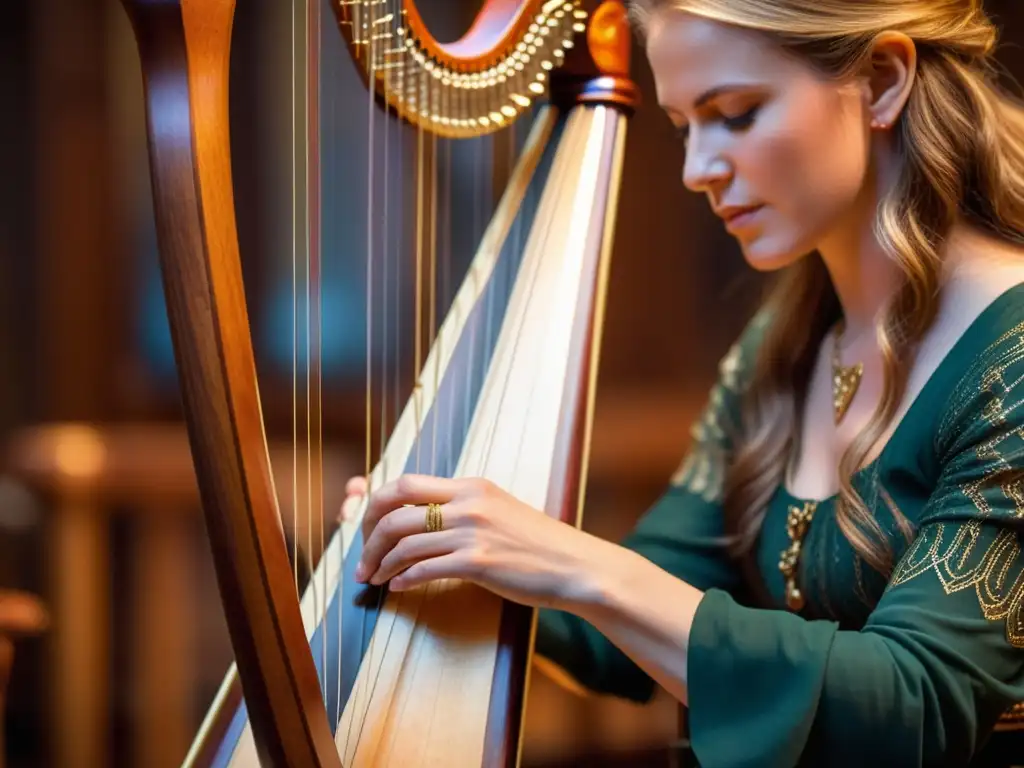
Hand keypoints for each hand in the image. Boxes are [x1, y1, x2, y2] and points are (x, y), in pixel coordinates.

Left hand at [346, 473, 611, 610]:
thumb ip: (464, 508)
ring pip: (404, 543)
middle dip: (369, 536)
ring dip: (381, 563)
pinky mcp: (478, 563)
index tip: (368, 527)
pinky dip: (403, 580)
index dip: (377, 505)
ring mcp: (472, 532)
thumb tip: (424, 518)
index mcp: (471, 486)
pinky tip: (398, 588)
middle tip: (363, 559)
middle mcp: (468, 503)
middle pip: (395, 511)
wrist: (574, 565)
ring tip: (374, 579)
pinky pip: (424, 569)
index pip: (405, 483)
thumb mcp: (498, 509)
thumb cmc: (537, 544)